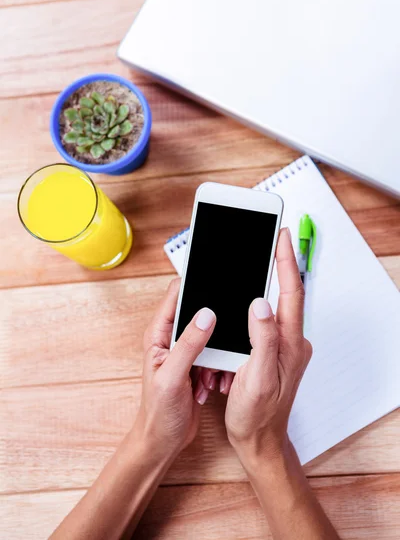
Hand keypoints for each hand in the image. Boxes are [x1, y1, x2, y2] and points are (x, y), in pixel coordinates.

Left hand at [135, 279, 217, 459]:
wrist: (164, 441)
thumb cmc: (159, 413)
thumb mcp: (173, 376)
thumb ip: (189, 344)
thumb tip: (206, 315)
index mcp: (159, 335)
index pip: (175, 295)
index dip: (193, 283)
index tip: (214, 276)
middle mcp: (171, 338)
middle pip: (197, 310)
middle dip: (213, 317)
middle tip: (226, 326)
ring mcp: (185, 350)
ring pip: (210, 332)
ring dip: (218, 347)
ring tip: (209, 371)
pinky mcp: (197, 363)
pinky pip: (216, 352)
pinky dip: (219, 363)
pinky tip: (211, 382)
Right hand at [225, 228, 311, 466]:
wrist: (258, 441)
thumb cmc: (256, 416)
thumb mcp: (257, 378)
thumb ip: (262, 339)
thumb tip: (261, 304)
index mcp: (290, 345)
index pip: (291, 294)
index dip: (285, 262)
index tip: (280, 237)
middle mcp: (291, 343)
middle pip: (286, 294)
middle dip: (278, 265)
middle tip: (270, 241)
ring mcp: (283, 347)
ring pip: (274, 308)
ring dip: (264, 286)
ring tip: (258, 263)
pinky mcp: (273, 352)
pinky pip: (265, 323)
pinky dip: (253, 310)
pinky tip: (243, 305)